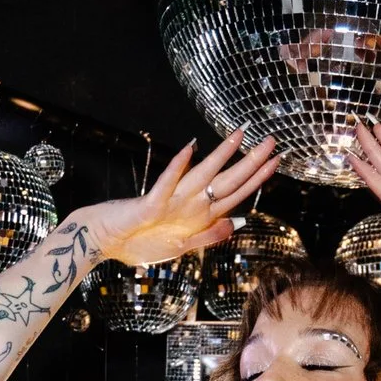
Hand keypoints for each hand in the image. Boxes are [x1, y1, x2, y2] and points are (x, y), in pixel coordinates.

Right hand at [89, 133, 279, 269]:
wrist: (103, 239)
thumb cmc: (137, 241)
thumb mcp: (181, 246)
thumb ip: (209, 235)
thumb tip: (236, 223)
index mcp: (198, 214)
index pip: (235, 193)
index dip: (257, 179)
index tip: (277, 162)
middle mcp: (188, 204)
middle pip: (227, 181)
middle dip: (251, 162)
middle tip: (273, 139)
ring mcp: (170, 202)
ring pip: (203, 175)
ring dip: (222, 155)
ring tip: (241, 134)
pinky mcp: (150, 205)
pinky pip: (166, 184)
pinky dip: (177, 167)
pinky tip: (190, 148)